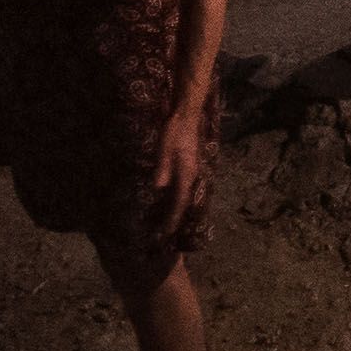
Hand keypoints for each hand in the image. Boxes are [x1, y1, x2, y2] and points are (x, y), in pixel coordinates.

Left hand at [145, 108, 209, 241]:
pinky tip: (168, 201)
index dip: (173, 218)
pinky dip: (174, 199)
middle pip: (183, 202)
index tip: (166, 233)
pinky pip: (181, 188)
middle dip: (174, 219)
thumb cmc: (174, 131)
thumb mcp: (165, 149)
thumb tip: (159, 187)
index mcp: (186, 173)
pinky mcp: (187, 166)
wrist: (185, 115)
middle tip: (164, 234)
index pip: (180, 201)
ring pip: (183, 196)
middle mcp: (191, 175)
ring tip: (165, 223)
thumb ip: (163, 168)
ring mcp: (190, 171)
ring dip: (175, 210)